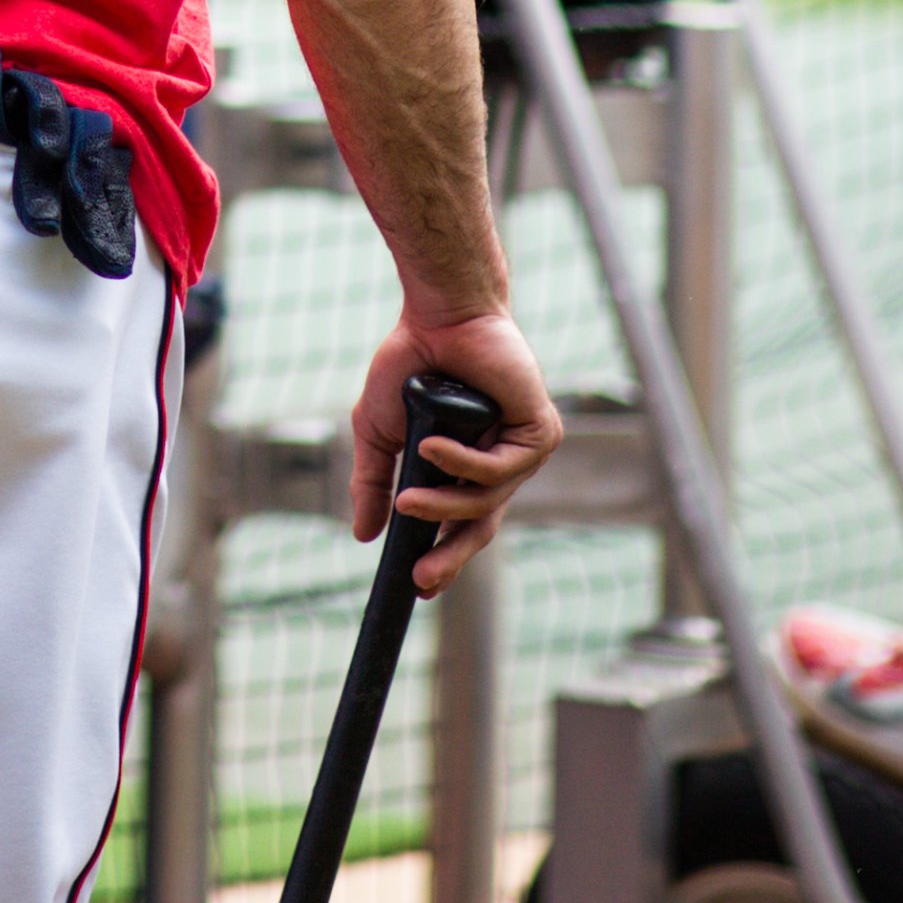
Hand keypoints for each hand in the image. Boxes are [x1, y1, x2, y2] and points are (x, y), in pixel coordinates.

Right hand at [354, 310, 560, 595]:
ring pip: (487, 501)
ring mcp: (524, 450)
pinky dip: (463, 464)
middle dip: (451, 555)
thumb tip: (362, 535)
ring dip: (443, 506)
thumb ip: (374, 482)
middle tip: (422, 577)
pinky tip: (431, 448)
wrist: (438, 317)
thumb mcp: (379, 432)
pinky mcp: (540, 432)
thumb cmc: (410, 364)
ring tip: (406, 499)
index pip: (465, 525)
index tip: (417, 585)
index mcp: (470, 465)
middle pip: (483, 526)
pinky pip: (500, 469)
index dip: (444, 556)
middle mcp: (502, 462)